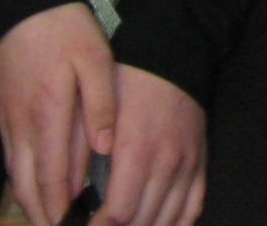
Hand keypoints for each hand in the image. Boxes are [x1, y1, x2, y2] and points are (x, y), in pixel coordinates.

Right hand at [0, 2, 115, 225]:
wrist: (24, 4)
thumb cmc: (66, 30)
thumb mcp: (95, 58)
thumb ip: (101, 104)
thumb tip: (106, 148)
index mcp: (49, 114)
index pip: (53, 177)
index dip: (62, 209)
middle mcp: (24, 126)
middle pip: (28, 187)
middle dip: (45, 216)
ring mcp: (10, 122)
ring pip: (16, 177)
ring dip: (32, 204)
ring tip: (51, 221)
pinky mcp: (4, 115)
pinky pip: (11, 161)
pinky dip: (22, 184)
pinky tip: (36, 191)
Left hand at [97, 66, 208, 225]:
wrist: (172, 56)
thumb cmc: (129, 81)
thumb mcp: (97, 108)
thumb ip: (82, 150)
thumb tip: (66, 194)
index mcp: (137, 149)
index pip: (119, 212)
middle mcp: (166, 163)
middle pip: (141, 221)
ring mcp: (186, 165)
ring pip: (166, 220)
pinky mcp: (199, 164)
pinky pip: (192, 209)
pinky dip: (175, 225)